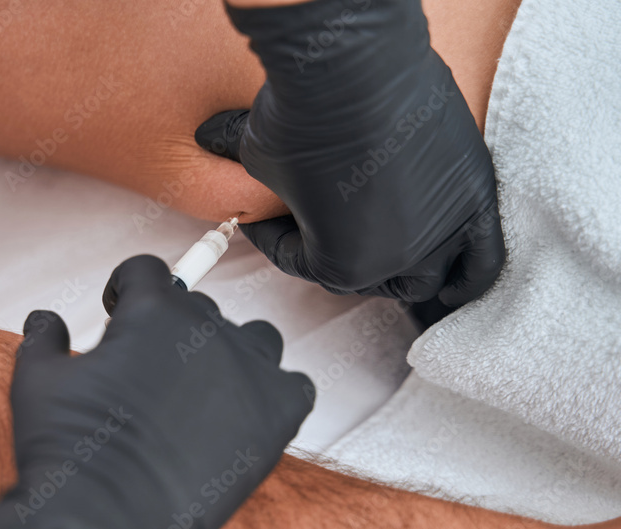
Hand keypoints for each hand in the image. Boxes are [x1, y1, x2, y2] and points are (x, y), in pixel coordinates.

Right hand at [0, 255, 312, 528]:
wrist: (103, 521)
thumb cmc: (70, 452)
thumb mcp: (37, 380)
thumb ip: (46, 337)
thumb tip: (46, 320)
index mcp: (152, 312)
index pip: (148, 271)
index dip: (126, 288)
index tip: (119, 310)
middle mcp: (207, 331)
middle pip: (198, 308)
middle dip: (171, 331)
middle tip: (147, 374)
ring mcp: (248, 373)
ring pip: (254, 338)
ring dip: (230, 353)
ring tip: (201, 391)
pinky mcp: (276, 418)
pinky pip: (294, 385)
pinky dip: (273, 394)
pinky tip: (243, 417)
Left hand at [195, 0, 503, 305]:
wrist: (355, 63)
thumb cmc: (307, 113)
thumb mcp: (259, 162)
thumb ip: (256, 185)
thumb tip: (222, 157)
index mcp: (341, 265)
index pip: (302, 262)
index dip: (276, 236)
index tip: (267, 217)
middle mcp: (397, 259)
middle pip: (365, 273)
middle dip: (336, 249)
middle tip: (318, 222)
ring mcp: (442, 228)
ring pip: (425, 273)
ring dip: (401, 271)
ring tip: (380, 252)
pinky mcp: (475, 193)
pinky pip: (482, 257)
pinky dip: (468, 277)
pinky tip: (453, 289)